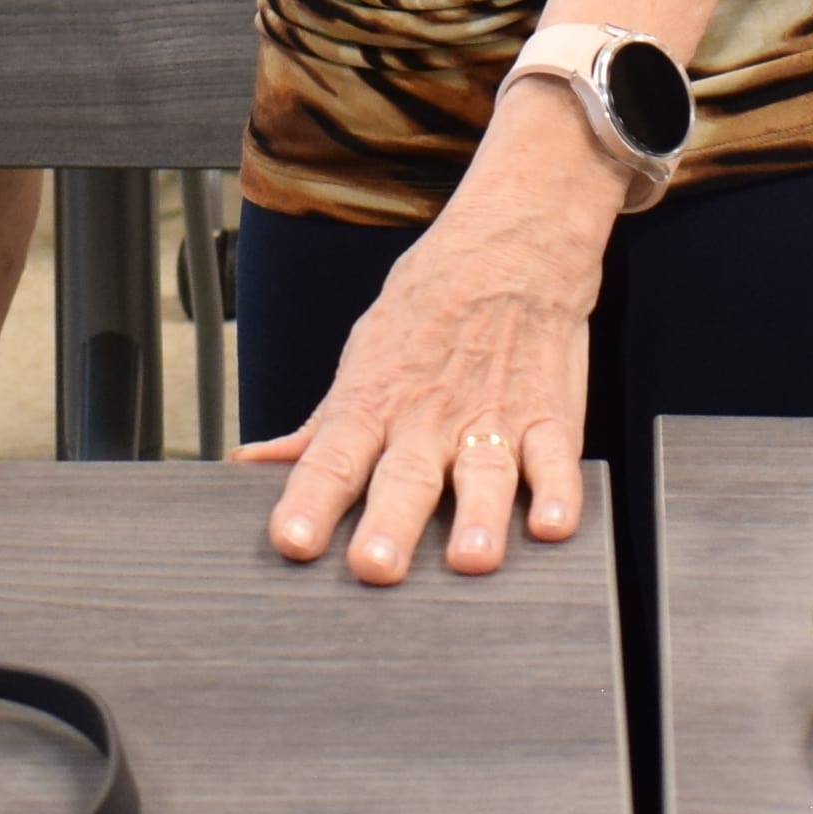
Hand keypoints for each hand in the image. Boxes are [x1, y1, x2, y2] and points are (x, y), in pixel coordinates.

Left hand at [241, 94, 620, 584]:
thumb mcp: (362, 360)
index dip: (309, 502)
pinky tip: (553, 525)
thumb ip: (317, 427)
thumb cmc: (428, 310)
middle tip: (375, 567)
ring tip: (472, 559)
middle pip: (405, 477)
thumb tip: (253, 463)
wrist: (508, 247)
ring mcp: (491, 418)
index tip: (292, 542)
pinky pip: (556, 459)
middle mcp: (427, 418)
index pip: (331, 459)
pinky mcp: (547, 416)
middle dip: (389, 523)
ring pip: (485, 474)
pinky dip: (559, 492)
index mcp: (373, 406)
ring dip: (479, 517)